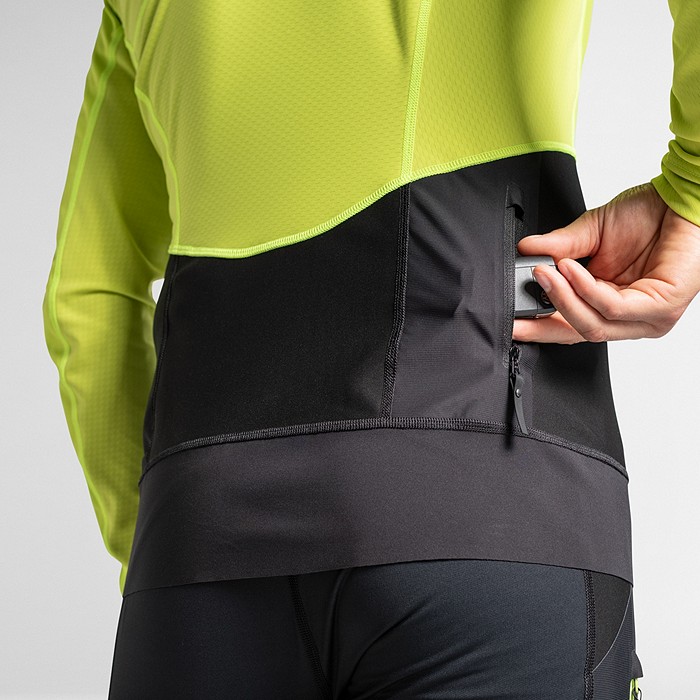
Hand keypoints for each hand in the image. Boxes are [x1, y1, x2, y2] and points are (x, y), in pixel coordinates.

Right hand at [512, 182, 699, 343]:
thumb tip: (526, 251)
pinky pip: (612, 308)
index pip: (571, 327)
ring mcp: (648, 318)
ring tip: (546, 272)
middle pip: (579, 332)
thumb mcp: (591, 232)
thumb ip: (559, 247)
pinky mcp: (662, 308)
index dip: (539, 327)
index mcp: (612, 305)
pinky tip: (570, 269)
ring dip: (563, 298)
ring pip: (593, 325)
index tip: (514, 318)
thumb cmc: (650, 215)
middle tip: (520, 297)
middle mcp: (631, 318)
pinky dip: (585, 289)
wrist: (683, 197)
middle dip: (543, 320)